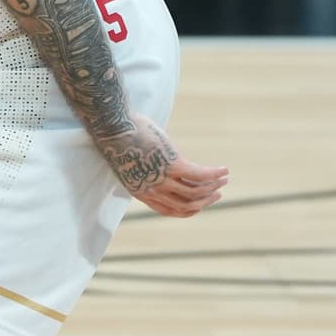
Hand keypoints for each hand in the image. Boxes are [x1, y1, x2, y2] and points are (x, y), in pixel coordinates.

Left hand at [99, 115, 226, 217]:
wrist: (111, 124)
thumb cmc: (118, 137)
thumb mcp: (131, 160)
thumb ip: (147, 168)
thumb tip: (162, 162)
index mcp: (140, 191)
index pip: (169, 210)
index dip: (188, 210)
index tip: (200, 205)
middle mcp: (152, 189)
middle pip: (185, 204)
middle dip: (204, 201)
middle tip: (217, 194)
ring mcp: (162, 178)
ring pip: (195, 191)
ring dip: (213, 187)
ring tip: (224, 180)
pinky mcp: (172, 164)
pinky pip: (199, 175)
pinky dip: (214, 174)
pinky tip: (224, 170)